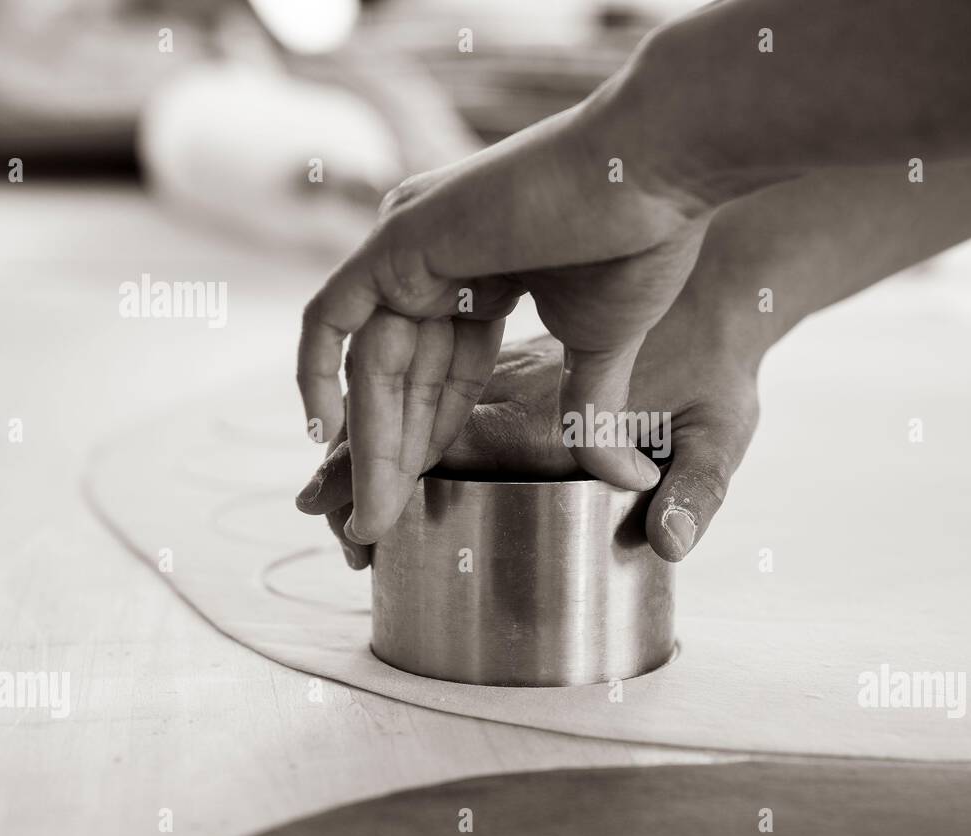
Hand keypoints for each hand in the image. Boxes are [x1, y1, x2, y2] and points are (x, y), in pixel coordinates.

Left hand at [296, 100, 711, 546]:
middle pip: (400, 374)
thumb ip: (588, 410)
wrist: (654, 170)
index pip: (440, 368)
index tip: (424, 499)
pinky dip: (316, 376)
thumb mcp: (604, 347)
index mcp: (481, 269)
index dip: (431, 436)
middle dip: (391, 455)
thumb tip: (627, 480)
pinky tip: (323, 440)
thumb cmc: (643, 241)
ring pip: (371, 364)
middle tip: (376, 531)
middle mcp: (436, 253)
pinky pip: (332, 320)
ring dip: (368, 445)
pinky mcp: (399, 240)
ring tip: (370, 522)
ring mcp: (413, 243)